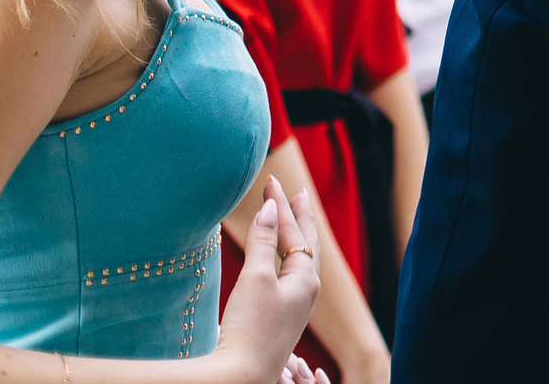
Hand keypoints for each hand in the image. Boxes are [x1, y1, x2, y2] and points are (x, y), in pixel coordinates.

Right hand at [215, 178, 320, 383]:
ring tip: (293, 218)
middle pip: (307, 244)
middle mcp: (306, 290)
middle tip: (298, 193)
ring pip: (300, 260)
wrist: (242, 375)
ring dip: (294, 236)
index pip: (296, 232)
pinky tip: (280, 260)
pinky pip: (289, 276)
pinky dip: (284, 258)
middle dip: (300, 217)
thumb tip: (271, 209)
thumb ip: (264, 242)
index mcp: (306, 278)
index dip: (281, 207)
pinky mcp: (280, 318)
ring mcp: (295, 306)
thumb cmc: (250, 327)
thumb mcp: (256, 279)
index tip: (271, 183)